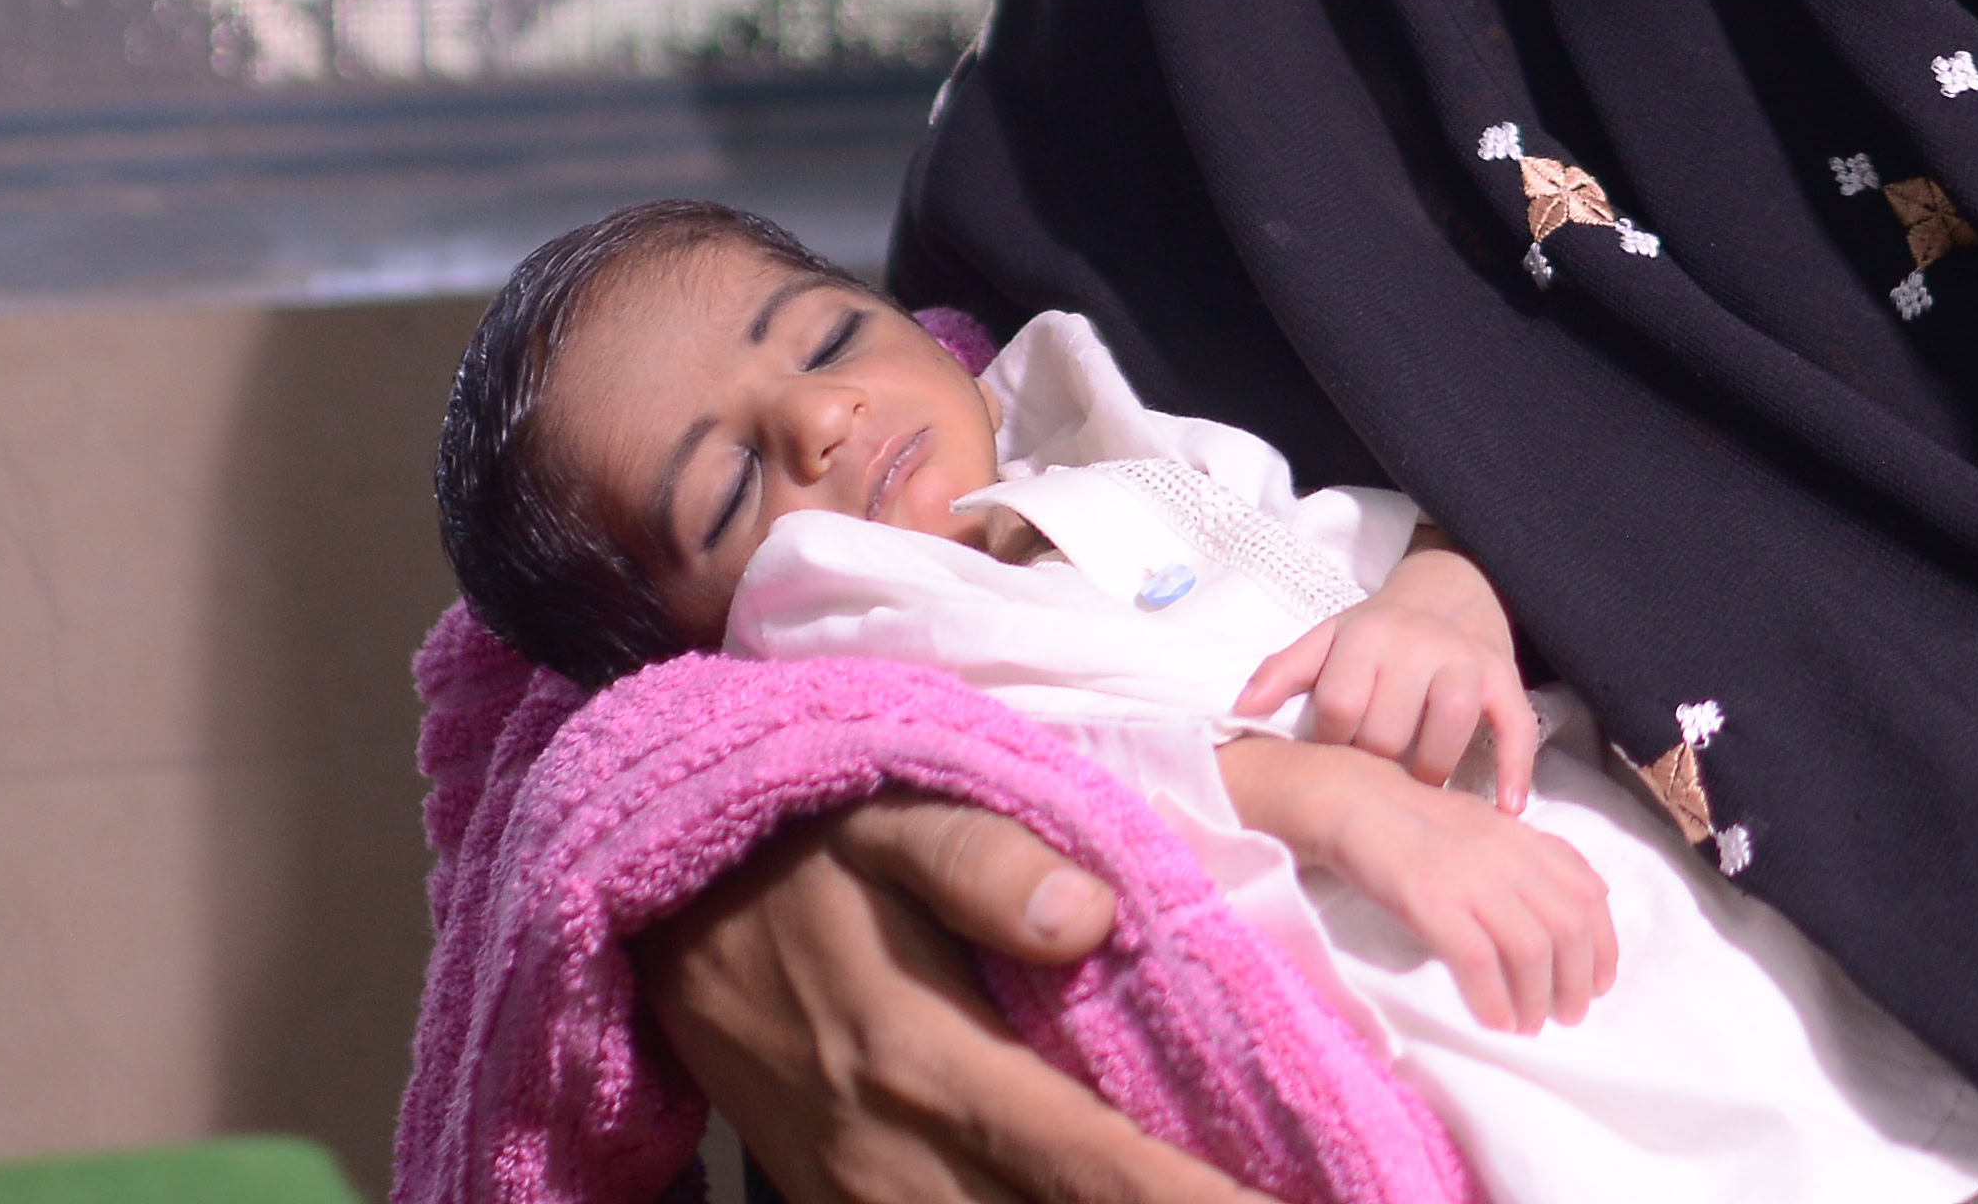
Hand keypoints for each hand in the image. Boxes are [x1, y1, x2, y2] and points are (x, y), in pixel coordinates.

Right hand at [631, 796, 1266, 1203]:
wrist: (658, 913)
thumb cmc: (797, 848)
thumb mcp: (881, 813)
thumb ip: (980, 857)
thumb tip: (1091, 911)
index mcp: (930, 1062)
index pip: (1098, 1166)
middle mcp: (902, 1163)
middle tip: (1320, 1199)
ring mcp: (869, 1203)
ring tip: (1224, 1199)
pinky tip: (1122, 1194)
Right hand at [1229, 738, 1618, 1033]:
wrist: (1353, 802)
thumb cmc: (1419, 823)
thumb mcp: (1489, 830)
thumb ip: (1535, 858)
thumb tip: (1589, 897)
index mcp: (1525, 837)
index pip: (1588, 893)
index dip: (1603, 944)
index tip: (1601, 982)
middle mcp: (1507, 854)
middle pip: (1568, 927)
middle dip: (1577, 981)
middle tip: (1569, 1016)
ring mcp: (1470, 876)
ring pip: (1530, 948)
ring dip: (1538, 998)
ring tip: (1530, 1025)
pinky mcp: (1430, 900)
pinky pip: (1477, 959)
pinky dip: (1493, 998)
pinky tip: (1494, 1021)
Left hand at [1232, 542, 1538, 806]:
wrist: (1449, 590)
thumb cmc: (1377, 633)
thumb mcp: (1327, 640)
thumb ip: (1283, 672)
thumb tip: (1238, 712)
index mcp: (1364, 635)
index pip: (1339, 707)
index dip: (1331, 745)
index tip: (1335, 759)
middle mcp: (1416, 643)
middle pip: (1391, 729)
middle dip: (1379, 764)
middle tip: (1376, 777)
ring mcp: (1465, 659)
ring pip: (1450, 726)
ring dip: (1433, 772)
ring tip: (1420, 792)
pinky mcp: (1505, 677)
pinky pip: (1516, 726)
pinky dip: (1514, 769)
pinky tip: (1506, 810)